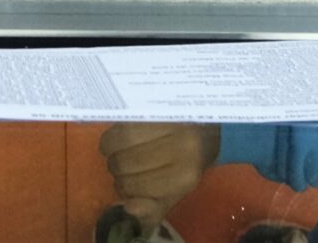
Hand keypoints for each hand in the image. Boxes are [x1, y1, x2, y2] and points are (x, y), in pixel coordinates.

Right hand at [98, 121, 220, 229]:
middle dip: (116, 168)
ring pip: (120, 141)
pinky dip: (113, 135)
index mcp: (185, 176)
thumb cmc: (185, 166)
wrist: (205, 130)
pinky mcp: (157, 108)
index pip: (135, 186)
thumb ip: (152, 208)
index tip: (128, 183)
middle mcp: (181, 149)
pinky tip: (120, 138)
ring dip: (112, 151)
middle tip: (123, 166)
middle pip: (124, 164)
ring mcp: (170, 124)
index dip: (124, 187)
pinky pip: (121, 124)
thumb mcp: (173, 193)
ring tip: (119, 152)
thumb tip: (130, 209)